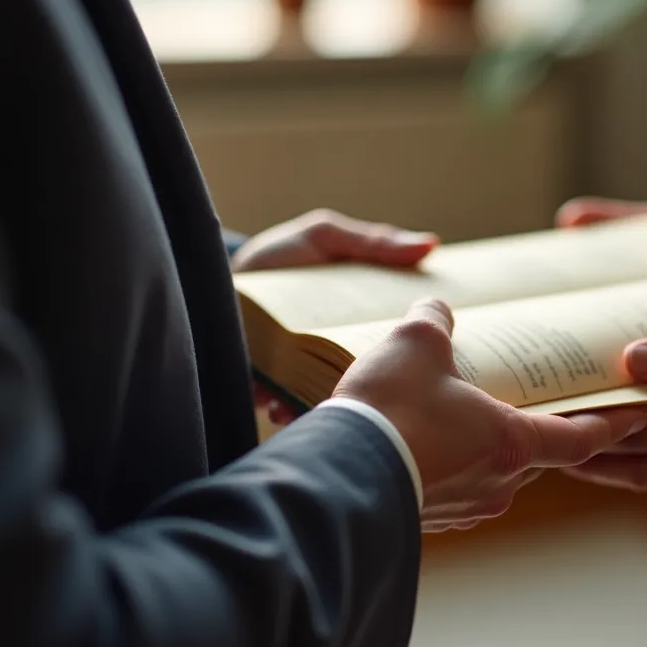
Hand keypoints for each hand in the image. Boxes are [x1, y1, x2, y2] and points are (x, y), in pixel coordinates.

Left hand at [234, 209, 440, 423]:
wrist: (215, 281)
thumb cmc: (278, 259)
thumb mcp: (324, 238)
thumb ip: (373, 242)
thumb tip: (431, 246)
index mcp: (362, 324)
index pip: (397, 342)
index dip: (413, 350)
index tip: (429, 356)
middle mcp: (339, 355)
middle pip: (367, 376)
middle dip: (371, 385)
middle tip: (373, 384)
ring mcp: (307, 376)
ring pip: (331, 399)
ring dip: (328, 403)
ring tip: (322, 400)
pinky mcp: (276, 391)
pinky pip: (288, 408)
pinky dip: (286, 409)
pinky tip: (280, 405)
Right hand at [336, 298, 646, 530]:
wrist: (337, 476)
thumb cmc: (389, 411)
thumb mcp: (415, 343)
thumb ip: (435, 321)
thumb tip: (436, 310)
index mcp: (512, 442)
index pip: (580, 438)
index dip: (611, 425)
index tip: (637, 417)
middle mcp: (497, 483)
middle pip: (538, 457)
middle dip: (544, 432)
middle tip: (546, 406)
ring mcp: (463, 507)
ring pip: (496, 475)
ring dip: (494, 451)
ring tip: (478, 420)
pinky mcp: (428, 519)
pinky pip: (457, 489)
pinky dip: (457, 467)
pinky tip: (431, 445)